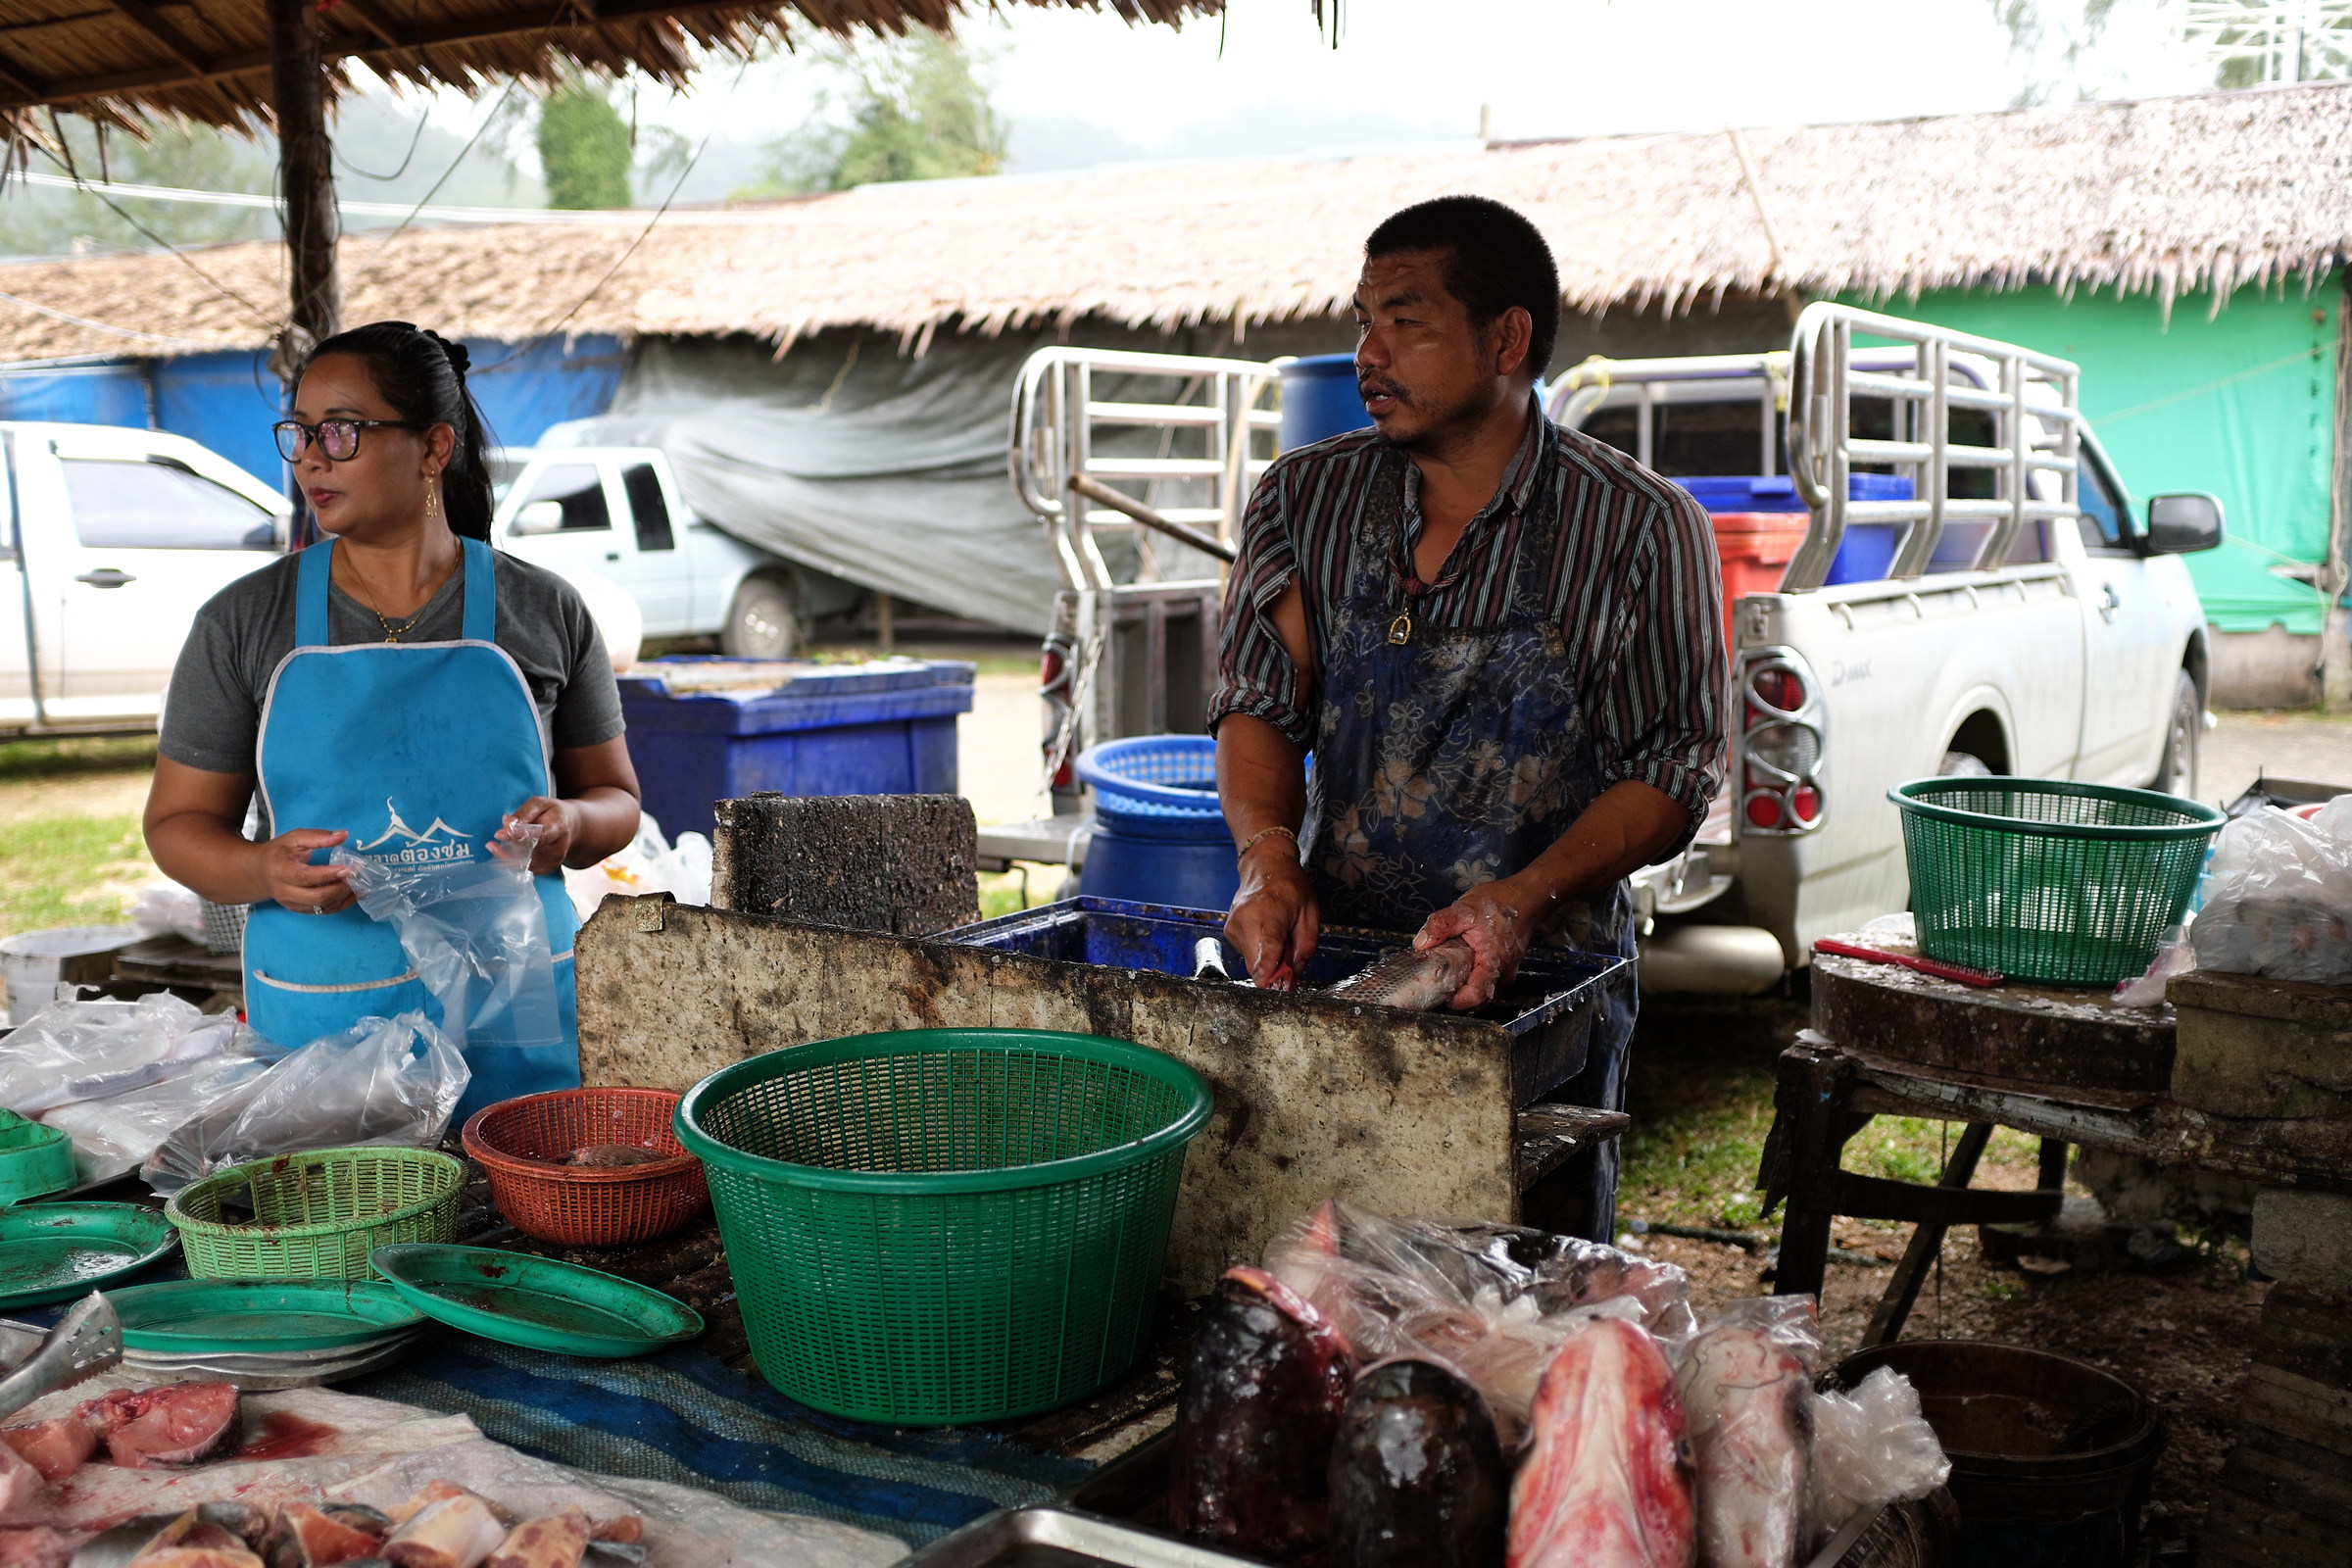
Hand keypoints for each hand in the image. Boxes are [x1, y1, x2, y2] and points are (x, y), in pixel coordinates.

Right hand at [255, 829, 353, 914]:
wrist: (261, 872)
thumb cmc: (279, 852)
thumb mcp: (294, 838)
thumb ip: (318, 836)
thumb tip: (343, 835)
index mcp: (280, 870)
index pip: (305, 877)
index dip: (328, 875)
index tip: (347, 868)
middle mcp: (284, 891)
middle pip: (316, 897)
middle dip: (340, 887)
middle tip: (356, 875)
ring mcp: (291, 903)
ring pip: (322, 907)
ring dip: (343, 896)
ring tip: (358, 883)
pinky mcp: (300, 909)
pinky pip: (324, 911)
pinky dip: (342, 903)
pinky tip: (353, 893)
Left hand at [498, 798, 578, 875]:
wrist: (571, 826)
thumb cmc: (552, 813)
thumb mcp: (540, 803)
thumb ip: (523, 812)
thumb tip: (506, 824)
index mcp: (559, 827)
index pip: (538, 836)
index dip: (517, 836)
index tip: (499, 834)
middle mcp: (559, 848)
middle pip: (529, 852)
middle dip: (509, 845)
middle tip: (498, 834)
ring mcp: (554, 861)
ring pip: (524, 863)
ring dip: (507, 855)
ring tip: (497, 844)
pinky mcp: (548, 869)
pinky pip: (525, 869)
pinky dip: (511, 862)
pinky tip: (505, 852)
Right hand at [1225, 838, 1318, 990]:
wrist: (1266, 867)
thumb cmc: (1291, 888)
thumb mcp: (1310, 915)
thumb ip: (1304, 949)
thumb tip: (1293, 976)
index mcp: (1269, 913)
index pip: (1266, 950)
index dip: (1271, 974)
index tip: (1275, 987)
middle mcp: (1245, 921)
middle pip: (1258, 965)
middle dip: (1276, 970)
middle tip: (1290, 954)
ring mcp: (1233, 927)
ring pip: (1252, 963)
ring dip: (1268, 959)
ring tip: (1278, 936)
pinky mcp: (1229, 932)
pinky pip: (1247, 954)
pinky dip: (1260, 951)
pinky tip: (1266, 934)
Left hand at [1414, 875, 1548, 1009]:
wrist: (1524, 898)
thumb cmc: (1501, 903)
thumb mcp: (1465, 908)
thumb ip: (1441, 925)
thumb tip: (1421, 942)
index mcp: (1494, 960)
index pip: (1475, 995)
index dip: (1455, 1002)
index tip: (1437, 996)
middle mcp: (1502, 972)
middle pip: (1477, 1000)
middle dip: (1453, 1000)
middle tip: (1431, 992)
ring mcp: (1504, 973)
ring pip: (1480, 994)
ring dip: (1460, 992)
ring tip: (1440, 982)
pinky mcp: (1501, 970)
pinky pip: (1484, 984)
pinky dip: (1468, 983)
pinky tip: (1455, 973)